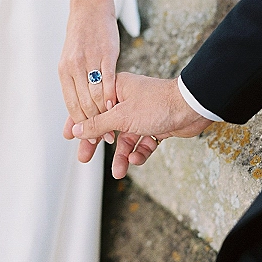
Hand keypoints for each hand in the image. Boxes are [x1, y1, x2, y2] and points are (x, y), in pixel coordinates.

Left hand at [59, 0, 118, 148]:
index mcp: (64, 72)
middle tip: (106, 139)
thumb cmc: (82, 38)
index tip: (93, 138)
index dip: (83, 125)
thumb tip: (77, 110)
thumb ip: (75, 85)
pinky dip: (112, 96)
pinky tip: (118, 106)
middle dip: (96, 125)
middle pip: (84, 104)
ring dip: (106, 115)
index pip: (73, 106)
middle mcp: (73, 68)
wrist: (90, 9)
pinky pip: (108, 80)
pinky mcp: (105, 54)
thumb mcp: (72, 61)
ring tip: (115, 127)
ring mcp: (89, 61)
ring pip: (96, 95)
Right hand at [70, 72, 212, 177]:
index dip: (79, 122)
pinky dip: (140, 152)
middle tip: (84, 158)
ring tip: (118, 172)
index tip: (68, 135)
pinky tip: (138, 159)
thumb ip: (98, 124)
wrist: (193, 107)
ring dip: (122, 155)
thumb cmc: (158, 103)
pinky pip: (142, 143)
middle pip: (106, 124)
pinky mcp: (156, 126)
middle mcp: (128, 100)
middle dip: (97, 143)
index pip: (92, 107)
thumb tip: (78, 129)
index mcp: (116, 90)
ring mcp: (142, 114)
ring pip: (126, 138)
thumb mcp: (122, 116)